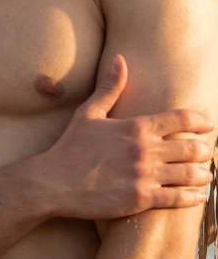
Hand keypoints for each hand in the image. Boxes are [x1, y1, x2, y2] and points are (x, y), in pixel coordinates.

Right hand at [31, 54, 213, 219]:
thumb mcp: (89, 112)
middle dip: (204, 148)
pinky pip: (177, 198)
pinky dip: (193, 197)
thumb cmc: (71, 146)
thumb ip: (110, 87)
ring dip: (202, 173)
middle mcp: (145, 150)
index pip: (179, 119)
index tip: (208, 124)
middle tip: (208, 149)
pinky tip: (198, 195)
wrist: (55, 181)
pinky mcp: (141, 199)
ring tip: (205, 173)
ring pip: (188, 174)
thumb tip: (119, 58)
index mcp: (135, 126)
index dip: (199, 121)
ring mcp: (144, 176)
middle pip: (190, 148)